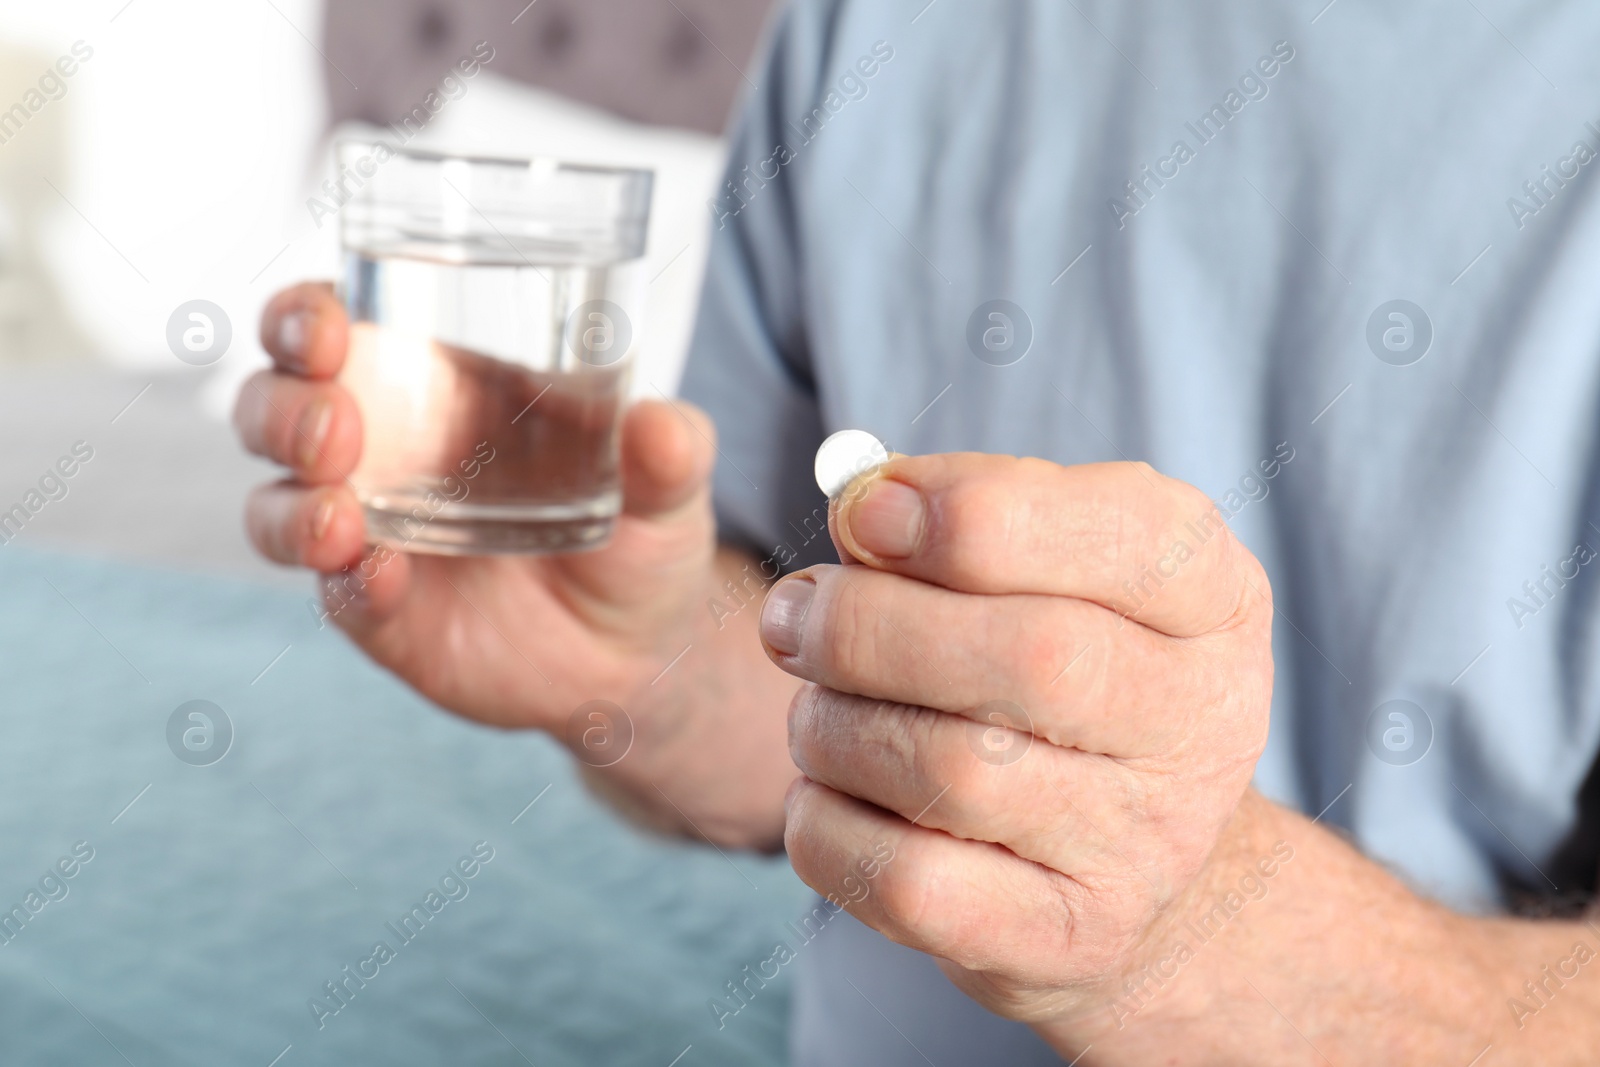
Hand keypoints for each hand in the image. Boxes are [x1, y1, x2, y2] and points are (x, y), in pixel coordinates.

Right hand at [234, 283, 721, 732]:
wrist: (642, 649)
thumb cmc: (640, 533)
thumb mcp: (669, 486)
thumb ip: (669, 451)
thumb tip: (662, 426)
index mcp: (433, 384)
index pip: (330, 328)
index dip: (303, 316)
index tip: (325, 323)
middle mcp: (381, 451)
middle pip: (274, 408)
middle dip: (284, 408)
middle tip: (335, 425)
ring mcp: (371, 535)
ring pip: (276, 506)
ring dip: (291, 505)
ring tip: (339, 516)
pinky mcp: (380, 613)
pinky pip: (337, 594)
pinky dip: (346, 583)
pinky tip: (380, 577)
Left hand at [764, 455, 1273, 1036]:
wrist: (1126, 865)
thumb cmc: (1060, 678)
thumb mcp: (1052, 569)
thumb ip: (968, 517)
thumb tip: (864, 505)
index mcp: (1213, 598)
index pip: (1126, 534)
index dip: (974, 513)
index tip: (863, 512)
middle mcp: (1202, 723)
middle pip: (1031, 658)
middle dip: (870, 625)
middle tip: (792, 616)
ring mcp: (1143, 846)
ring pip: (951, 770)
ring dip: (834, 725)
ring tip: (815, 709)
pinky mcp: (1065, 940)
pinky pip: (909, 883)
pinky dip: (826, 828)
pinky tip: (824, 794)